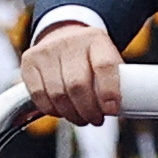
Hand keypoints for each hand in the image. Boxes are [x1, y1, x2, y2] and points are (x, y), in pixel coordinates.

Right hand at [20, 11, 121, 125]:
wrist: (64, 37)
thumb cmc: (90, 56)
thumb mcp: (108, 59)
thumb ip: (116, 81)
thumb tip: (128, 111)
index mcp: (96, 39)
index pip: (104, 66)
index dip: (108, 92)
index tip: (112, 110)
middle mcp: (70, 42)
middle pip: (78, 84)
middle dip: (88, 110)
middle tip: (95, 119)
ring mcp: (46, 50)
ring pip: (57, 93)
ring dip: (71, 114)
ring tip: (81, 118)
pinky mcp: (29, 61)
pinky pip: (38, 95)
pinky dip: (51, 109)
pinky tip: (61, 111)